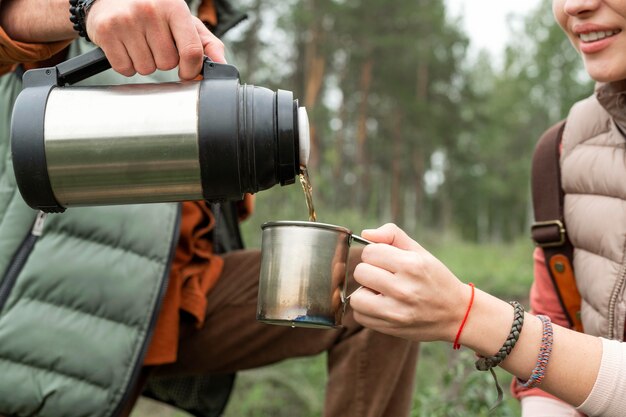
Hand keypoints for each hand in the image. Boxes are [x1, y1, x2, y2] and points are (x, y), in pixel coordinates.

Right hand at [86, 0, 225, 78]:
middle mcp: (150, 10)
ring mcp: (126, 20)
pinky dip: (126, 65)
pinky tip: (126, 48)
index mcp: (174, 7)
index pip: (191, 51)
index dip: (191, 69)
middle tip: (155, 45)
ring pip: (146, 69)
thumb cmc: (153, 11)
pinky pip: (125, 68)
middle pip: (167, 63)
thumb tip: (222, 64)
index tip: (186, 71)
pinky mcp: (106, 31)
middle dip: (164, 61)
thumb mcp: (182, 19)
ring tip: (140, 44)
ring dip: (145, 64)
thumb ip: (206, 42)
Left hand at [350, 223, 468, 342]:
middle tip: (385, 277)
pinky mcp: (390, 328)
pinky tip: (382, 305)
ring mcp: (396, 312)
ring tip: (381, 292)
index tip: (387, 261)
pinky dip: (366, 310)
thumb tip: (366, 233)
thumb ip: (393, 236)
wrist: (457, 314)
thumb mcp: (420, 252)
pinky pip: (359, 316)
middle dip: (370, 272)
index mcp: (412, 265)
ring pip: (356, 297)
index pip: (370, 252)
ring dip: (365, 292)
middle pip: (360, 272)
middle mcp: (403, 289)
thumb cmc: (435, 279)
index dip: (376, 254)